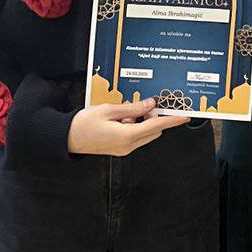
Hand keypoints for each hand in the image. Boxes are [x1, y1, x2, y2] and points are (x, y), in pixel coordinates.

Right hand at [67, 99, 190, 155]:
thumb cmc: (84, 124)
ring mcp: (124, 149)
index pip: (156, 126)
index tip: (184, 116)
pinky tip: (124, 116)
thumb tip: (149, 105)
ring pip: (145, 134)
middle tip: (152, 102)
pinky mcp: (119, 149)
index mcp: (127, 136)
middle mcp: (128, 146)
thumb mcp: (108, 110)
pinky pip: (135, 136)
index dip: (172, 120)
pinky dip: (136, 126)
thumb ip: (131, 108)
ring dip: (145, 122)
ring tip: (131, 109)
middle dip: (156, 118)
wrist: (67, 139)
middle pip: (153, 131)